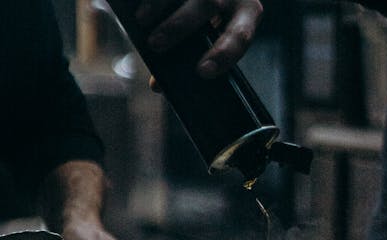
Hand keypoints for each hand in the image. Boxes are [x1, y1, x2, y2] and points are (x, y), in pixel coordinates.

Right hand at [136, 0, 262, 76]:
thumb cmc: (219, 18)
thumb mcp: (216, 36)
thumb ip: (191, 59)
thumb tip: (157, 84)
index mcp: (248, 13)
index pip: (239, 37)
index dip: (222, 55)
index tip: (201, 71)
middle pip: (208, 5)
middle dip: (179, 26)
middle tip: (155, 45)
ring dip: (160, 4)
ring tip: (141, 21)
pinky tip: (138, 6)